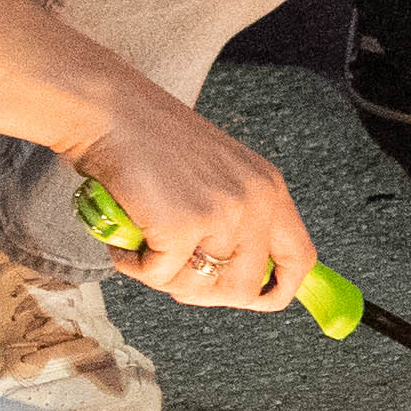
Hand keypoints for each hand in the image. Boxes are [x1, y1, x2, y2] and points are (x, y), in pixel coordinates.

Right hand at [65, 92, 319, 310]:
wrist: (110, 111)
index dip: (277, 290)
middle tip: (172, 274)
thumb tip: (240, 281)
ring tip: (143, 248)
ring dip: (165, 280)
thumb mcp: (219, 173)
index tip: (253, 299)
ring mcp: (221, 215)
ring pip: (200, 288)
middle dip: (205, 295)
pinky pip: (160, 277)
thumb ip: (238, 217)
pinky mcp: (181, 226)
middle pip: (247, 288)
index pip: (300, 258)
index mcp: (269, 188)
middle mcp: (255, 202)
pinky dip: (134, 266)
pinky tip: (123, 241)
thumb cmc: (152, 140)